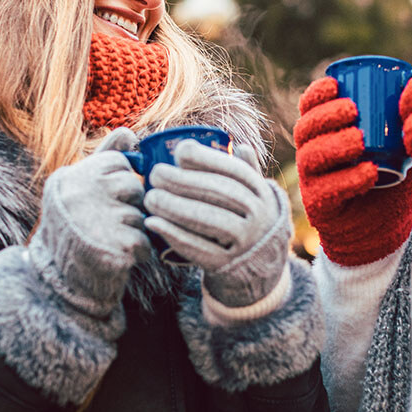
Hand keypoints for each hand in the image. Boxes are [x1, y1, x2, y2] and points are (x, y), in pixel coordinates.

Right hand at [28, 127, 151, 315]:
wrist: (57, 283)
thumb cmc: (74, 229)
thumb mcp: (80, 187)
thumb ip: (104, 157)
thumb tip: (129, 131)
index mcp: (71, 177)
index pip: (119, 162)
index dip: (120, 182)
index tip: (105, 199)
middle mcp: (79, 194)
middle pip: (133, 186)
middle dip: (130, 205)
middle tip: (107, 222)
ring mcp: (96, 220)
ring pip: (140, 214)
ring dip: (133, 230)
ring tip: (108, 240)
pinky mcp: (114, 247)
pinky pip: (145, 240)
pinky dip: (138, 252)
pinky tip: (118, 256)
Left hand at [143, 140, 289, 307]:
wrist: (260, 266)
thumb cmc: (247, 219)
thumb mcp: (254, 196)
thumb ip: (246, 171)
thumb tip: (240, 146)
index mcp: (261, 193)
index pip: (235, 171)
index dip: (207, 159)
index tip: (180, 151)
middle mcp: (259, 216)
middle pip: (220, 194)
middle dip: (183, 181)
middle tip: (155, 174)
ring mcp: (245, 242)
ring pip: (209, 220)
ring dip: (175, 207)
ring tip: (150, 197)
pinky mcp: (227, 264)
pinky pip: (199, 249)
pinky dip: (174, 234)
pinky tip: (153, 223)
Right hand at [294, 77, 411, 265]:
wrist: (382, 226)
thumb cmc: (387, 176)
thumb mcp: (396, 143)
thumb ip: (402, 116)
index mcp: (323, 133)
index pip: (309, 108)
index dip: (316, 94)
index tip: (335, 84)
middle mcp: (311, 154)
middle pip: (305, 129)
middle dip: (325, 116)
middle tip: (352, 110)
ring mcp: (312, 180)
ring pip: (311, 157)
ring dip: (335, 145)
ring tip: (360, 140)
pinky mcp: (320, 206)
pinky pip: (327, 190)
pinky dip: (348, 180)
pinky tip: (369, 173)